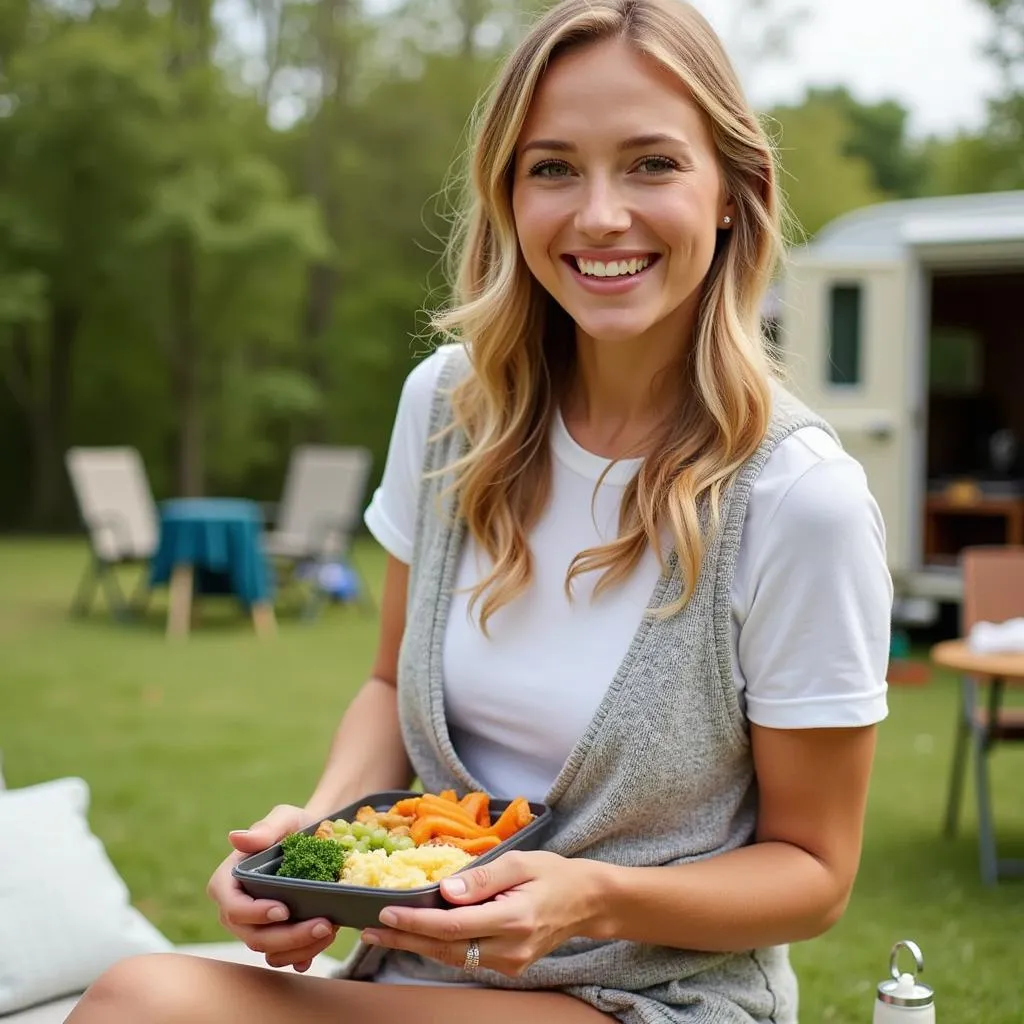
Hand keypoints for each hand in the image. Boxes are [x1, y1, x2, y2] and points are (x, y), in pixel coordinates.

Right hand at [206, 804, 339, 971]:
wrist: (320, 840)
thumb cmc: (295, 826)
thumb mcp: (284, 819)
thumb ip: (265, 829)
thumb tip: (236, 838)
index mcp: (229, 880)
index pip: (232, 906)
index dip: (253, 913)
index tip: (283, 910)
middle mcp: (237, 909)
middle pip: (253, 936)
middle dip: (288, 936)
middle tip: (323, 924)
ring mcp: (256, 927)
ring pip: (270, 951)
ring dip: (300, 948)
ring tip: (330, 929)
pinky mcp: (276, 938)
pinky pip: (285, 957)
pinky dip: (304, 955)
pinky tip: (322, 943)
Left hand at [359, 850, 607, 976]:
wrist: (587, 902)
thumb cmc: (554, 874)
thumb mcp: (520, 862)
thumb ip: (483, 878)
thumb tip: (444, 890)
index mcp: (513, 919)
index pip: (453, 926)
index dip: (416, 923)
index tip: (386, 914)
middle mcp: (509, 949)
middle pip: (446, 949)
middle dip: (405, 941)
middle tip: (369, 931)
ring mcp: (510, 963)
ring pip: (453, 958)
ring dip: (417, 946)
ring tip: (383, 934)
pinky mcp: (509, 966)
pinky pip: (466, 958)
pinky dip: (440, 946)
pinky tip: (419, 935)